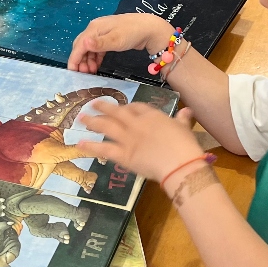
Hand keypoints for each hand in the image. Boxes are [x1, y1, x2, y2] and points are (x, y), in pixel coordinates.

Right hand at [67, 13, 176, 72]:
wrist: (149, 28)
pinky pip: (97, 49)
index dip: (74, 59)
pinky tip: (96, 66)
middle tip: (83, 74)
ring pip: (89, 48)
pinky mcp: (109, 37)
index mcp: (95, 28)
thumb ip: (99, 44)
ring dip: (88, 60)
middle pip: (81, 46)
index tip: (72, 72)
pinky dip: (95, 58)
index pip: (79, 44)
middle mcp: (96, 28)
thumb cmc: (132, 33)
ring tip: (91, 72)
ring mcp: (102, 33)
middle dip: (80, 61)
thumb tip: (83, 44)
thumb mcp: (116, 40)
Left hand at [78, 102, 204, 188]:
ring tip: (81, 118)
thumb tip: (188, 111)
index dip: (127, 107)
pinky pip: (104, 149)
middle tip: (92, 104)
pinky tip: (79, 144)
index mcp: (152, 116)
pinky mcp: (123, 155)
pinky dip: (91, 146)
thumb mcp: (184, 128)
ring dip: (93, 121)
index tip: (121, 108)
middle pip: (116, 112)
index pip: (136, 107)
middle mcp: (136, 124)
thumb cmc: (185, 145)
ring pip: (106, 127)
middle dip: (103, 107)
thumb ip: (182, 119)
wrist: (179, 162)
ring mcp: (127, 138)